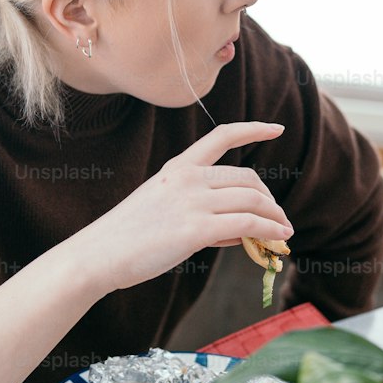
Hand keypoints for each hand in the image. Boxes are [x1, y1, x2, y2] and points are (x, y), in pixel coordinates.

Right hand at [75, 122, 294, 292]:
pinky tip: (278, 241)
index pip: (222, 136)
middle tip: (278, 218)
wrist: (99, 254)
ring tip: (284, 232)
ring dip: (275, 218)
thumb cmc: (127, 237)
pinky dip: (269, 232)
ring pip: (253, 201)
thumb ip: (200, 212)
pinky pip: (247, 225)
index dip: (254, 129)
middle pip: (248, 179)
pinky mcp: (195, 230)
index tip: (277, 128)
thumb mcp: (162, 209)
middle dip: (269, 199)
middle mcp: (188, 178)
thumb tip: (239, 230)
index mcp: (178, 167)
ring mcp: (192, 202)